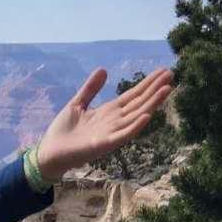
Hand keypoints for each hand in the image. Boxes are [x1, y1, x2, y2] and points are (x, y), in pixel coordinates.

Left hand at [34, 66, 173, 179]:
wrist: (49, 152)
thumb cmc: (63, 131)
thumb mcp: (77, 104)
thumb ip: (90, 89)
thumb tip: (103, 69)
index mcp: (109, 112)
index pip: (133, 95)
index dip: (147, 83)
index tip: (163, 71)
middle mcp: (114, 121)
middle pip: (139, 102)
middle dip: (155, 89)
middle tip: (172, 74)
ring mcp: (111, 133)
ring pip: (136, 116)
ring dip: (152, 104)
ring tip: (167, 89)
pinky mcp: (103, 145)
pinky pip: (123, 135)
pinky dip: (135, 126)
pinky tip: (147, 116)